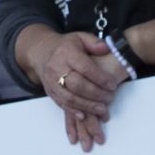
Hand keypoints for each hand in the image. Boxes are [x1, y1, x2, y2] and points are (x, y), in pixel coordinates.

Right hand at [31, 31, 127, 149]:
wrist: (42, 52)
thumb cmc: (66, 46)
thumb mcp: (80, 38)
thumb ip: (94, 42)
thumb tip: (106, 48)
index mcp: (67, 52)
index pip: (85, 67)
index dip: (100, 78)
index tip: (113, 85)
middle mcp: (57, 66)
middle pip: (77, 84)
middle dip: (96, 94)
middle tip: (109, 98)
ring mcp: (51, 80)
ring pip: (69, 97)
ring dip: (87, 106)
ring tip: (102, 110)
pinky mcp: (49, 91)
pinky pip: (61, 104)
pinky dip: (73, 112)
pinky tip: (84, 116)